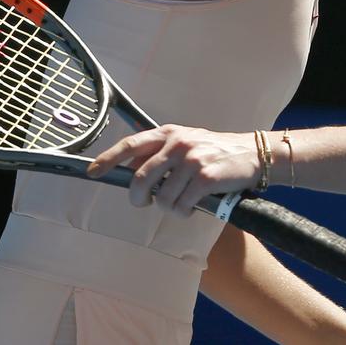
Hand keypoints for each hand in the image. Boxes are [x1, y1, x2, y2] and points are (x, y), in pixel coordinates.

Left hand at [88, 124, 259, 214]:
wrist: (253, 154)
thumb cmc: (216, 151)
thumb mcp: (186, 142)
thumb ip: (161, 153)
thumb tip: (131, 172)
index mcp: (169, 133)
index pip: (130, 145)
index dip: (108, 159)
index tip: (92, 172)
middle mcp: (178, 144)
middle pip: (140, 178)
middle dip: (138, 198)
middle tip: (144, 203)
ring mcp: (191, 160)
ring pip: (162, 198)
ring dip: (169, 207)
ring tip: (182, 201)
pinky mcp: (205, 178)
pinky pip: (182, 205)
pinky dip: (184, 212)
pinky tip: (194, 205)